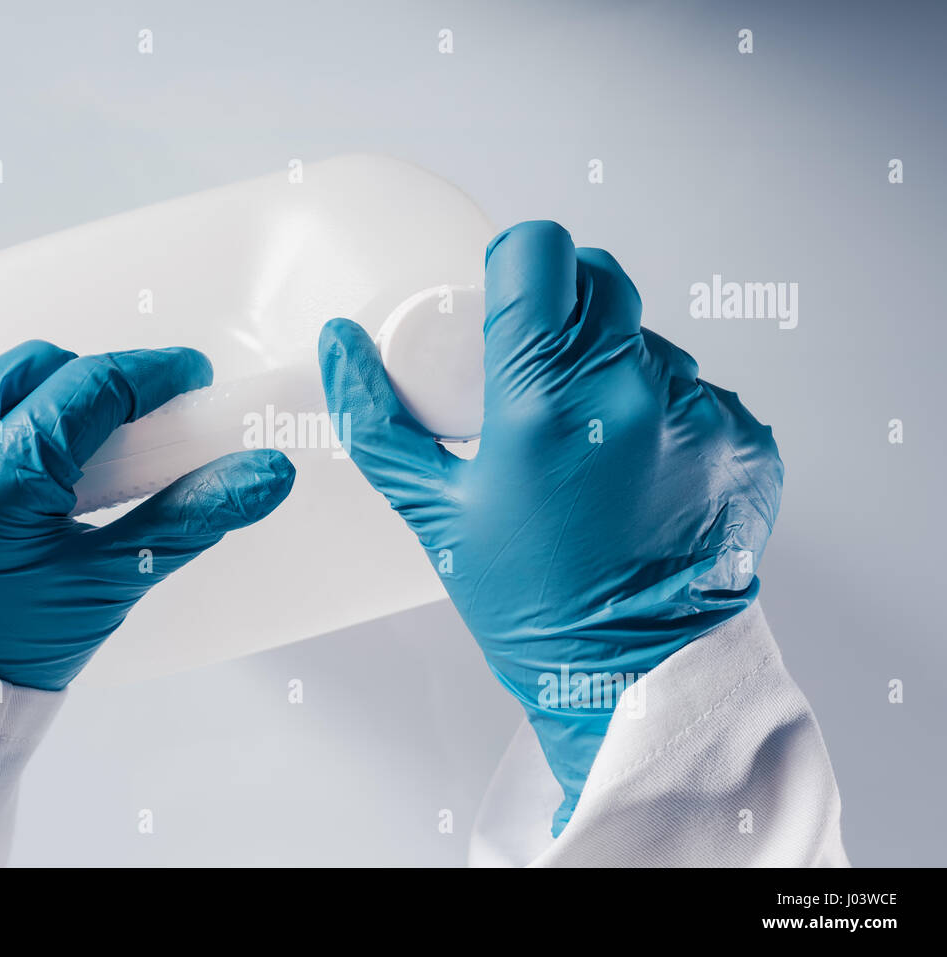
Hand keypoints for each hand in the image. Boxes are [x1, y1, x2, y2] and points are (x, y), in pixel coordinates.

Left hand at [0, 339, 294, 689]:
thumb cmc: (13, 647)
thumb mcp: (110, 582)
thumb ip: (191, 516)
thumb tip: (268, 472)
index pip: (90, 389)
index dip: (149, 374)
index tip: (185, 375)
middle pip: (36, 368)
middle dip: (89, 386)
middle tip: (124, 424)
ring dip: (31, 395)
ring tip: (58, 444)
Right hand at [319, 222, 782, 834]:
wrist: (632, 678)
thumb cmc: (530, 603)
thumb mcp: (431, 510)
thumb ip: (375, 417)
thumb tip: (342, 341)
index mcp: (544, 401)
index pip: (540, 251)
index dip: (513, 265)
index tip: (502, 303)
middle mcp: (633, 393)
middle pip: (600, 278)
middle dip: (561, 307)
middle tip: (536, 372)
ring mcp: (701, 416)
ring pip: (649, 337)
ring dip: (615, 364)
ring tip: (588, 440)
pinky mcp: (748, 441)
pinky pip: (700, 391)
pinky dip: (665, 413)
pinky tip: (639, 470)